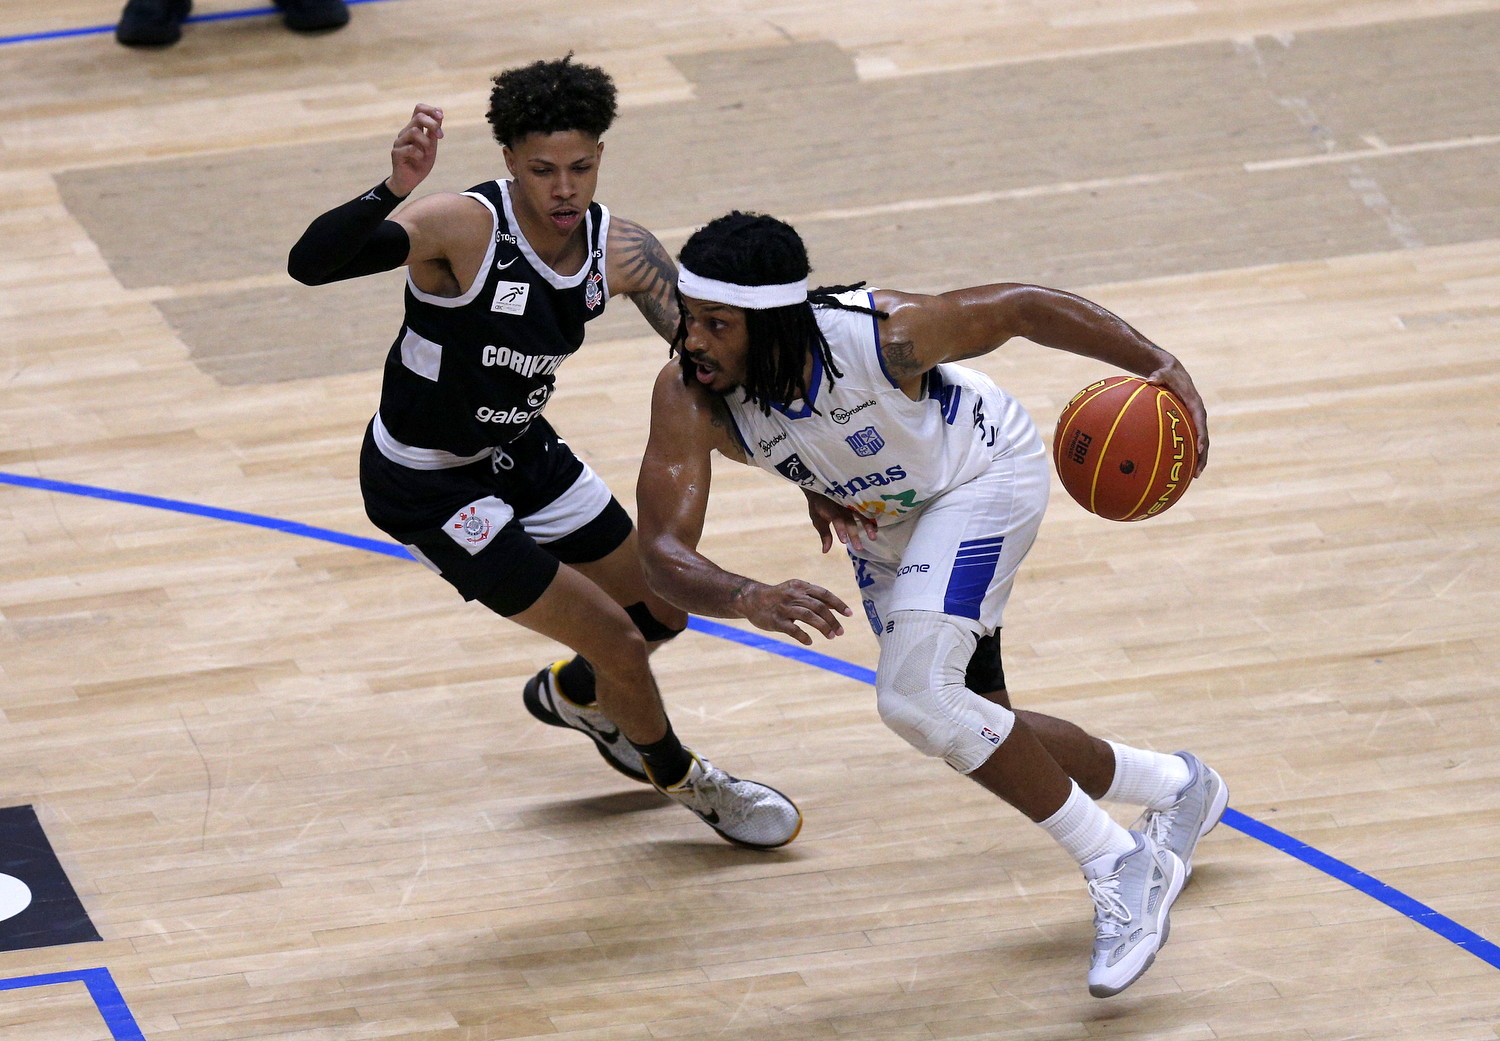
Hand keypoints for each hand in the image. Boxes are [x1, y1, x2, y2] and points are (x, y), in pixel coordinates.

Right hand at [389, 103, 443, 197]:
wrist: (410, 181)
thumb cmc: (420, 163)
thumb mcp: (431, 146)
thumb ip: (433, 131)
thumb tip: (439, 112)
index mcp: (414, 128)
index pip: (418, 109)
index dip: (430, 109)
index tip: (441, 116)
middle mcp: (405, 132)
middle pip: (418, 117)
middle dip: (433, 125)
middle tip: (441, 136)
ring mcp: (399, 142)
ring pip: (414, 131)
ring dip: (426, 142)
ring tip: (427, 152)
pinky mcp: (396, 154)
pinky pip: (411, 148)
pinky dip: (420, 154)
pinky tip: (420, 159)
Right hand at [734, 579, 852, 645]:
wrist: (751, 599)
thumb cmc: (779, 596)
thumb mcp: (796, 591)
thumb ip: (815, 598)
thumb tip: (837, 607)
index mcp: (800, 586)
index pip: (824, 594)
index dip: (838, 604)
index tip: (849, 614)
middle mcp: (793, 595)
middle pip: (818, 607)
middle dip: (832, 620)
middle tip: (840, 632)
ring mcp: (784, 608)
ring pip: (808, 616)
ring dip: (822, 627)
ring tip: (831, 636)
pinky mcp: (775, 620)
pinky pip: (792, 629)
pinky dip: (803, 636)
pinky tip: (810, 641)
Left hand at [804, 489, 877, 552]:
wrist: (822, 484)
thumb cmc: (819, 506)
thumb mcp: (817, 519)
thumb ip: (824, 534)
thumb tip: (825, 551)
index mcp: (829, 507)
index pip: (836, 518)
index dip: (840, 529)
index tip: (844, 542)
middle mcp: (841, 503)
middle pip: (849, 519)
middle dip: (854, 533)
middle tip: (859, 548)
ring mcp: (850, 501)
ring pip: (860, 513)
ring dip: (867, 525)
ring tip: (873, 537)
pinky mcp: (857, 500)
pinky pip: (866, 510)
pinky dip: (871, 519)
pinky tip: (876, 529)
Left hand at [1147, 360, 1209, 475]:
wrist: (1173, 372)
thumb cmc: (1166, 374)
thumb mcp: (1162, 373)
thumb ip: (1158, 376)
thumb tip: (1149, 380)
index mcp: (1194, 404)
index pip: (1200, 422)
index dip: (1201, 436)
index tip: (1199, 448)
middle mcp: (1198, 414)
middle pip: (1204, 438)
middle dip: (1202, 456)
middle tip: (1197, 472)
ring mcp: (1194, 420)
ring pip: (1200, 443)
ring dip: (1199, 460)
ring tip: (1194, 476)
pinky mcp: (1188, 423)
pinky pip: (1190, 440)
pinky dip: (1189, 453)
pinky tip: (1181, 467)